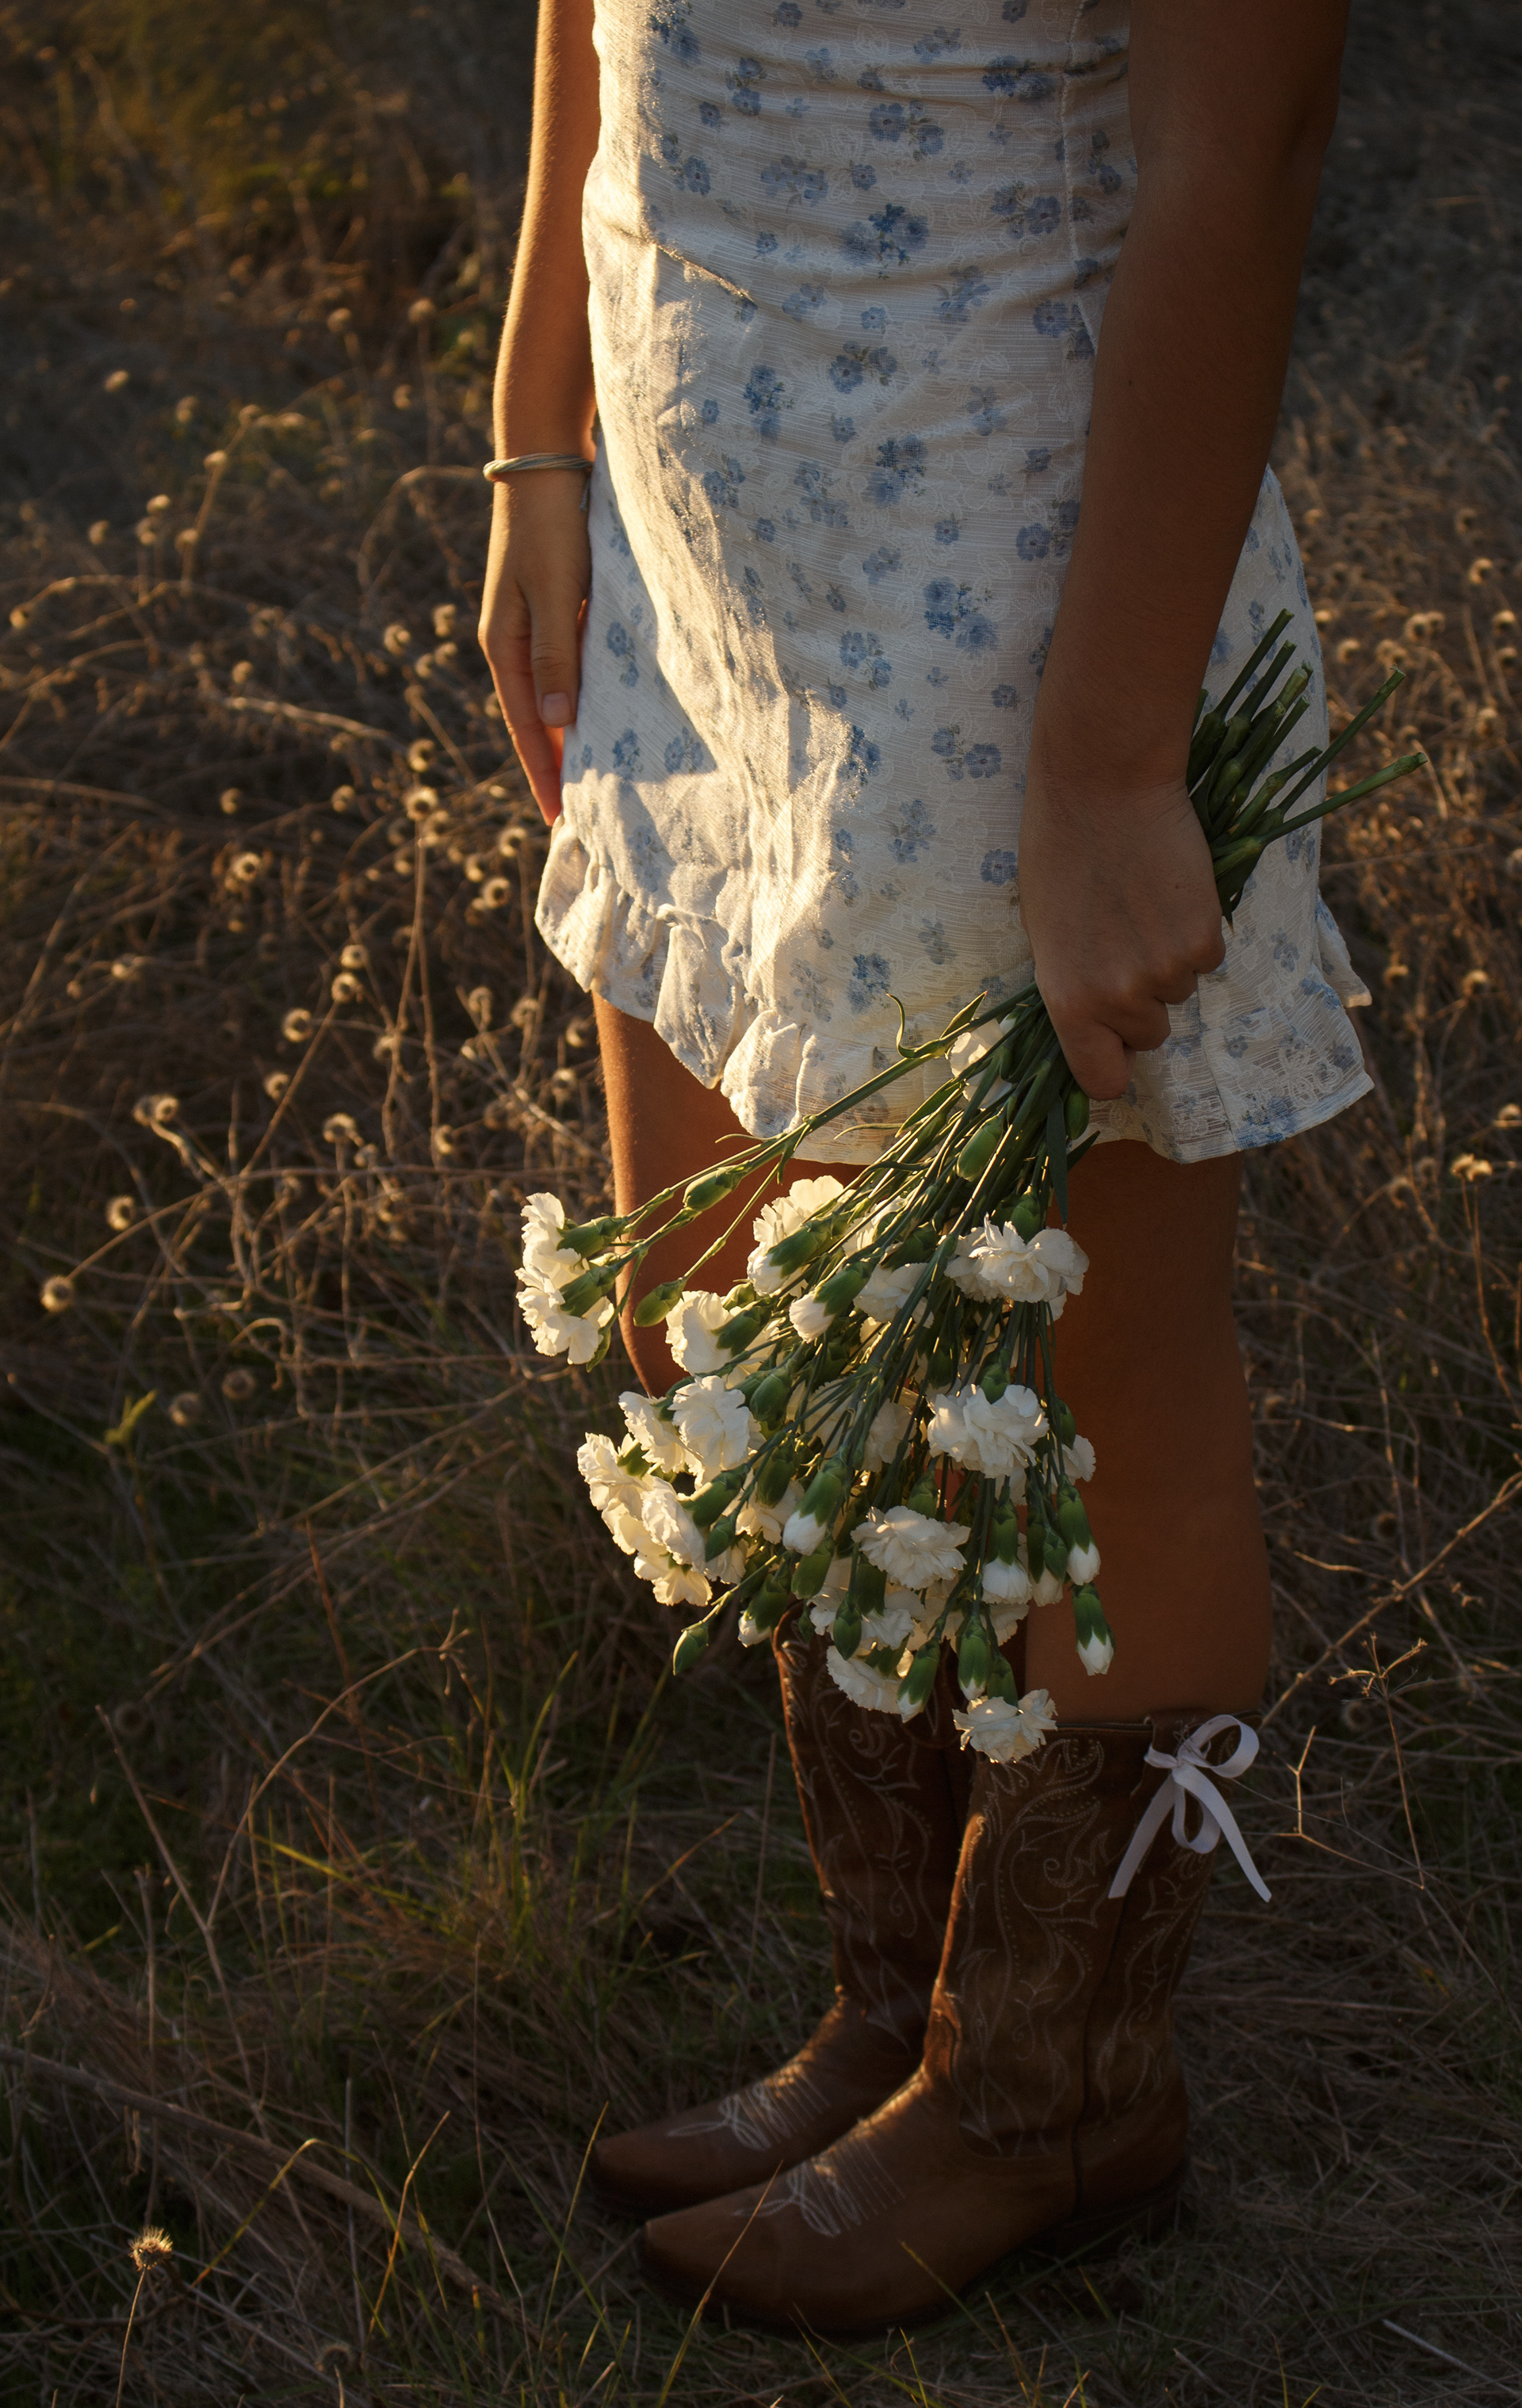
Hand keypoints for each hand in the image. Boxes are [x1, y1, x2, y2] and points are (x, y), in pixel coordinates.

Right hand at [477, 470, 591, 823]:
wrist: (547, 464)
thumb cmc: (551, 526)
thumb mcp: (554, 592)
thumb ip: (557, 655)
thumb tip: (557, 722)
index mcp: (505, 646)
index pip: (526, 726)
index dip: (544, 773)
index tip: (559, 819)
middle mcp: (515, 642)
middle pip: (537, 719)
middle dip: (556, 765)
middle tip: (581, 814)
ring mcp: (535, 626)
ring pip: (554, 695)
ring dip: (571, 734)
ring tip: (596, 775)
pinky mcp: (556, 609)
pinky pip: (569, 667)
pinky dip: (583, 697)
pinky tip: (604, 714)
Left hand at [1017, 760, 1225, 1101]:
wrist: (1102, 788)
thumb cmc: (1058, 855)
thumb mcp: (1045, 937)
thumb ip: (1073, 990)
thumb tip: (1100, 1031)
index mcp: (1068, 1004)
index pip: (1103, 1082)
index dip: (1113, 1063)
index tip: (1114, 1046)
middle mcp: (1118, 1000)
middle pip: (1149, 1034)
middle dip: (1141, 1001)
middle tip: (1123, 941)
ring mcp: (1166, 972)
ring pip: (1179, 992)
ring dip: (1167, 962)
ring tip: (1142, 907)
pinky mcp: (1205, 939)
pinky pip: (1206, 959)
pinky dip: (1194, 933)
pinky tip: (1170, 893)